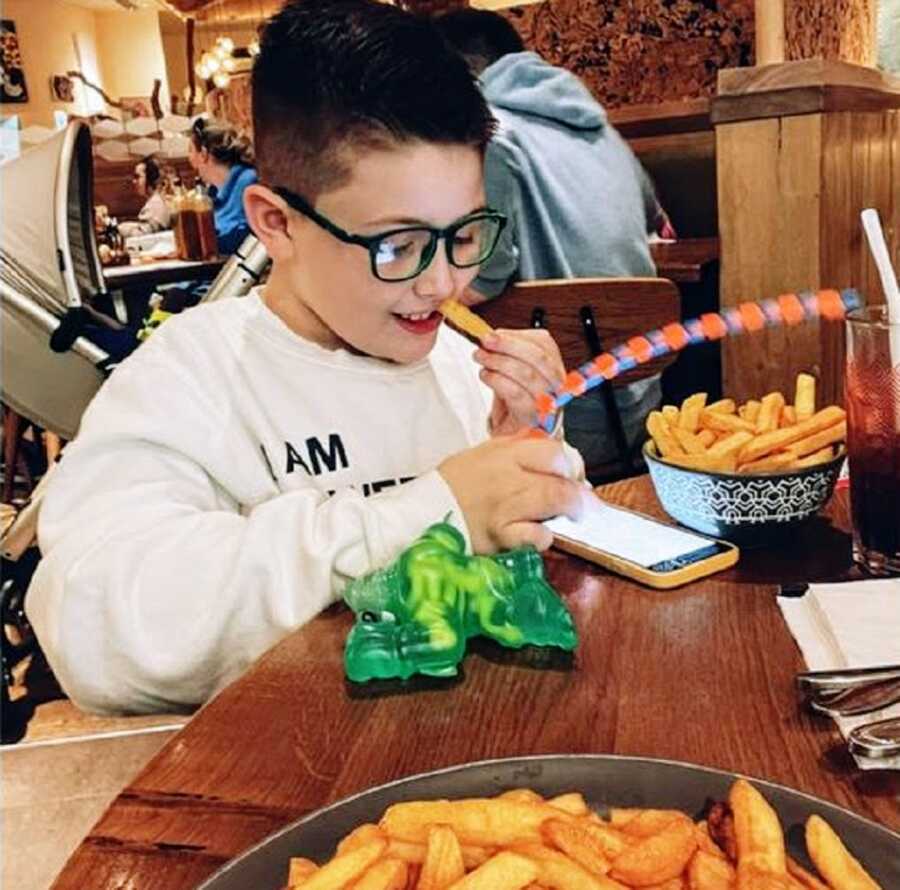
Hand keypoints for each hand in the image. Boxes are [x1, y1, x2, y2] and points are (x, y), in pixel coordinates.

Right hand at [438, 434, 586, 553]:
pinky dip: (543, 537)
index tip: (570, 475)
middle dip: (580, 493)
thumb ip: (518, 450)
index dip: (569, 464)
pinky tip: (539, 537)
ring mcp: (505, 506)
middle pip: (561, 477)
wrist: (421, 513)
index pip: (553, 450)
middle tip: (582, 503)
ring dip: (570, 511)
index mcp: (504, 454)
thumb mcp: (483, 454)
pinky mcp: (500, 536)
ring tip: (571, 517)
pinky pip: (535, 536)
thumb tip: (554, 454)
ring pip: (555, 501)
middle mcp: (507, 477)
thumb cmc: (455, 485)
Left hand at [474, 329, 564, 435]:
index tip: (495, 333)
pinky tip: (486, 376)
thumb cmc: (516, 408)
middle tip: (486, 342)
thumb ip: (508, 355)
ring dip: (499, 362)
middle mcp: (556, 386)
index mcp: (554, 369)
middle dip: (508, 345)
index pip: (545, 344)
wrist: (518, 441)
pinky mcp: (535, 419)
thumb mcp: (514, 375)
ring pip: (527, 374)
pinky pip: (517, 394)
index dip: (518, 335)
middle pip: (538, 357)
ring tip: (481, 358)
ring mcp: (548, 404)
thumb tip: (492, 338)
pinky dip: (498, 381)